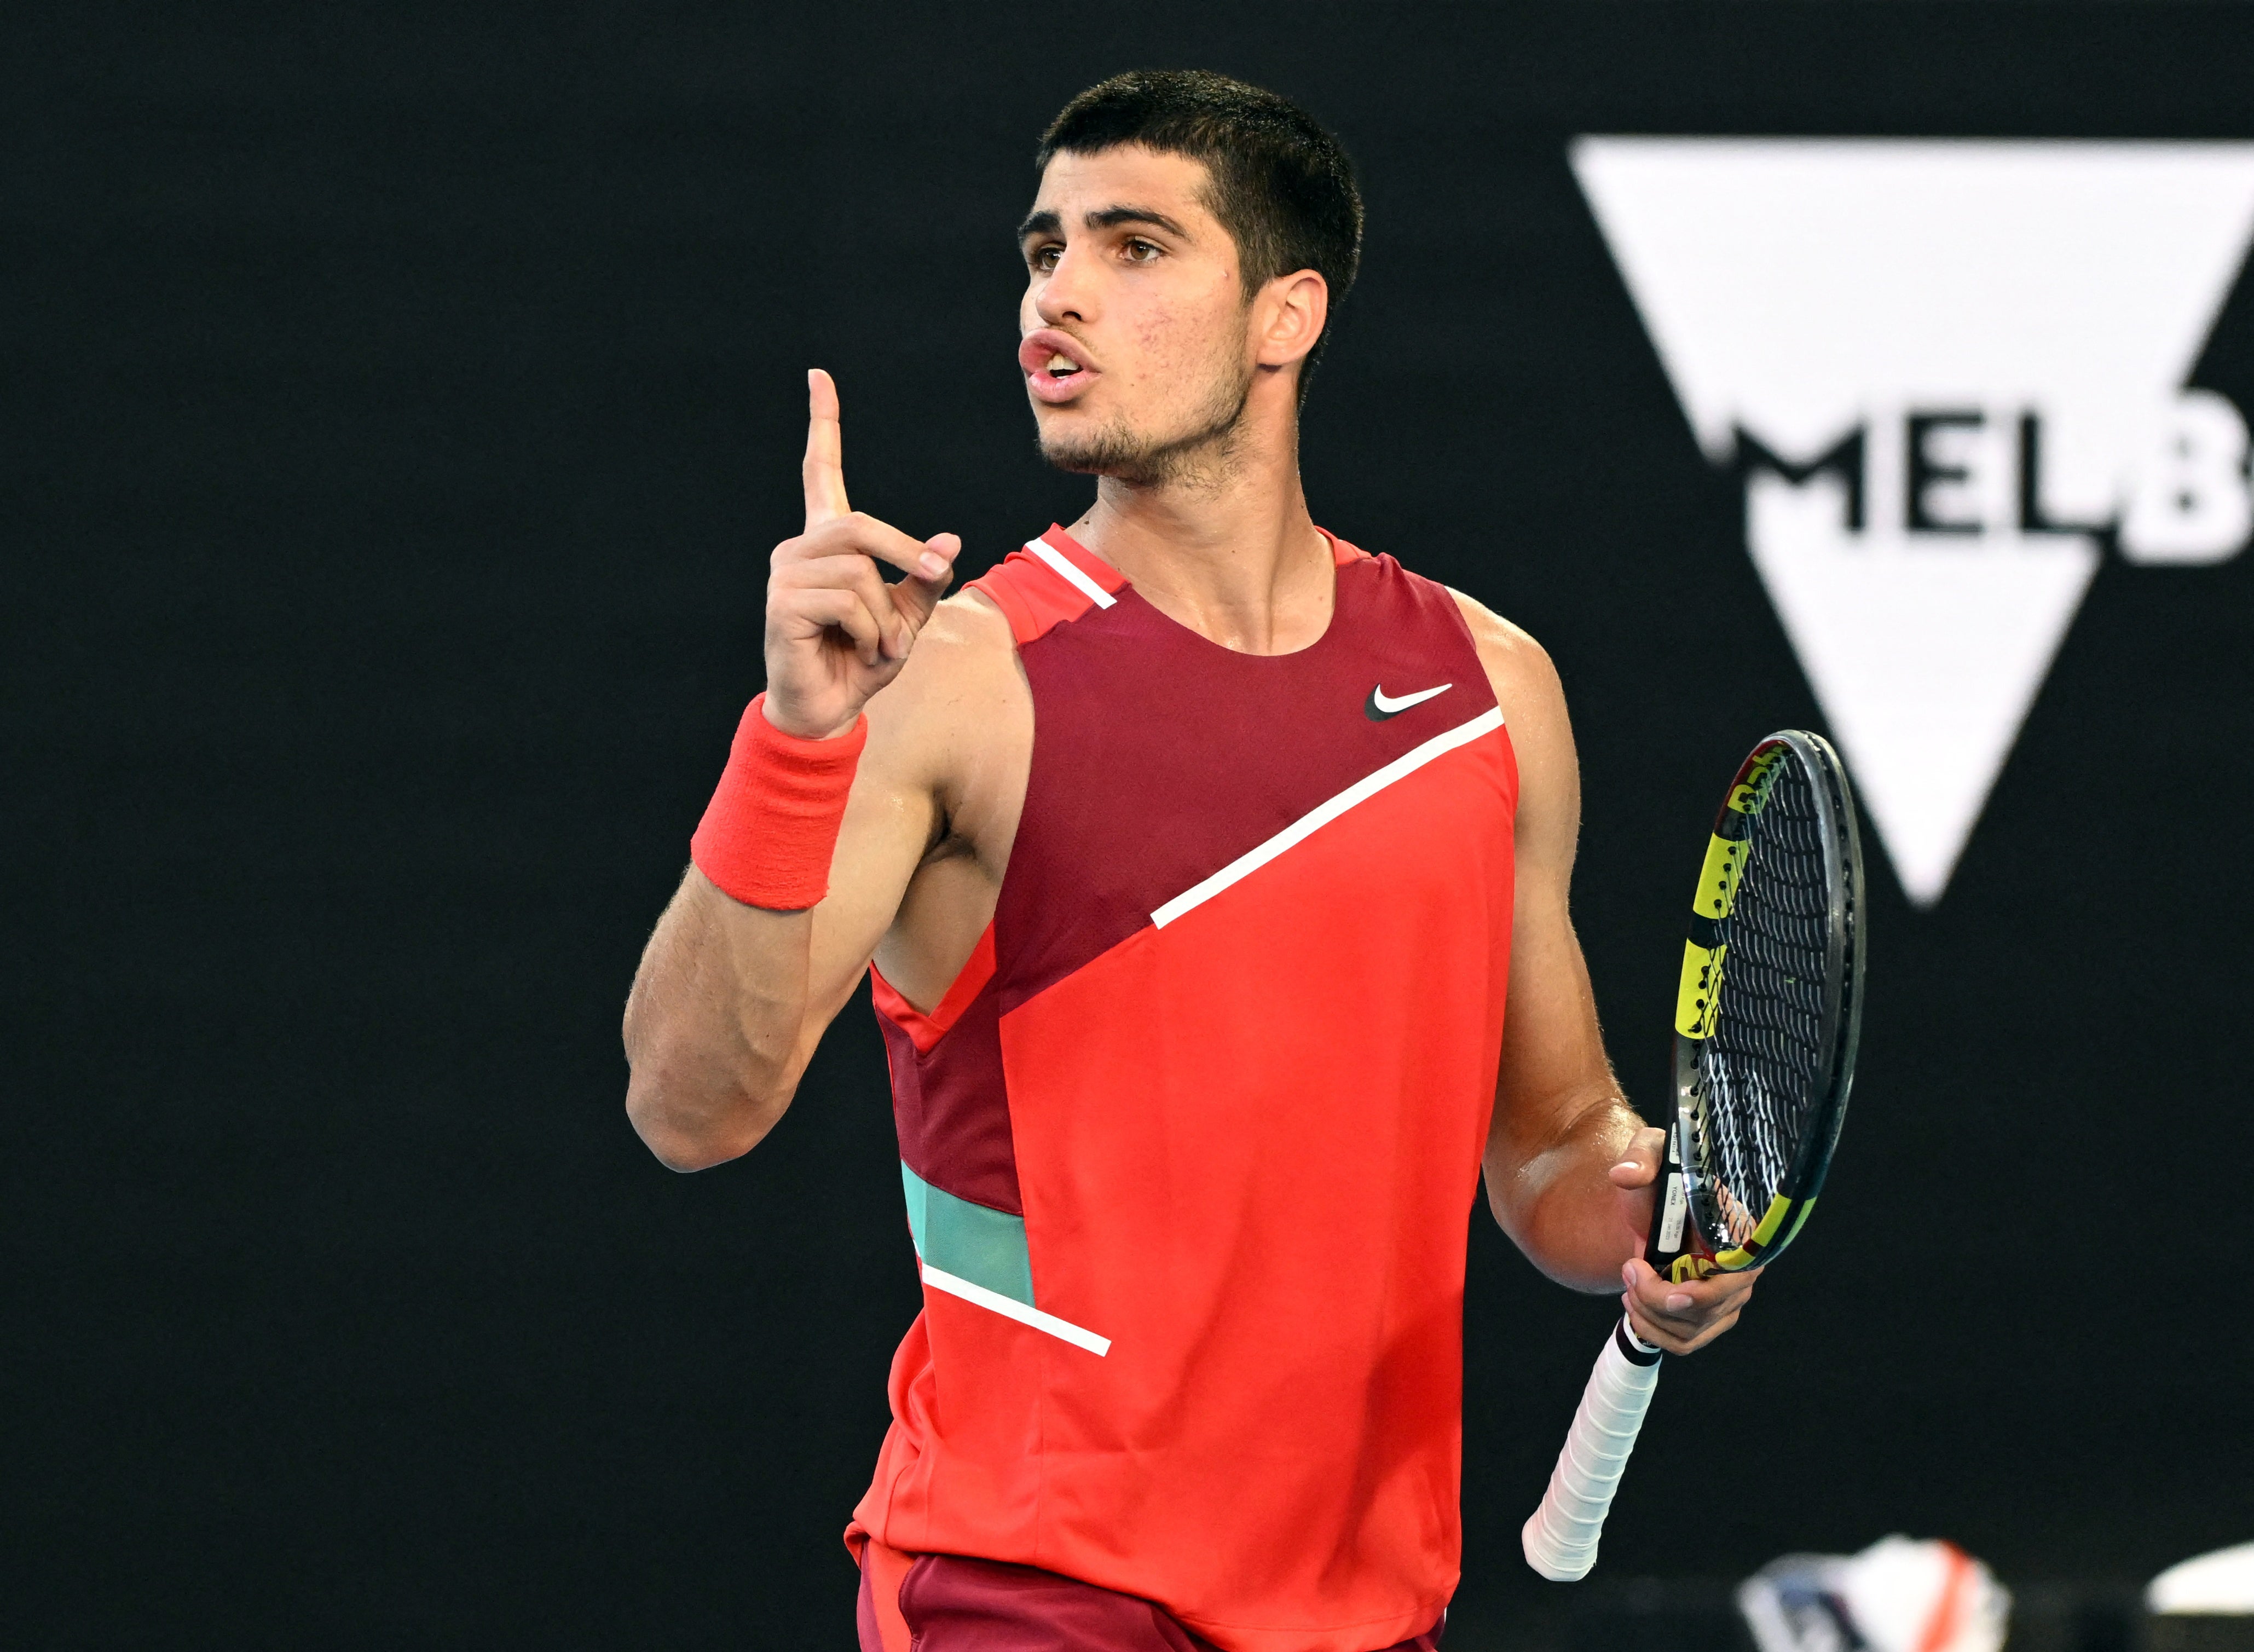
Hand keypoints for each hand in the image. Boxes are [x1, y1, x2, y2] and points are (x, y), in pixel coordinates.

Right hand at [763, 369, 960, 738]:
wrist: (829, 710)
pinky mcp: (781, 604)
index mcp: (827, 542)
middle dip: (906, 559)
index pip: (820, 471)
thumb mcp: (908, 617)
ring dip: (887, 617)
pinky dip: (870, 632)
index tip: (818, 376)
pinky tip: (858, 651)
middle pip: (861, 527)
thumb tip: (950, 540)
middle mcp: (799, 548)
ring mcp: (785, 574)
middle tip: (928, 596)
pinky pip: (848, 602)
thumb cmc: (864, 660)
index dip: (823, 424)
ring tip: (877, 645)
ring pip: (861, 573)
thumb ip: (925, 578)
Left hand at [1606, 1127, 1759, 1352]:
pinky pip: (1684, 1342)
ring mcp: (1728, 1298)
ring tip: (1628, 1280)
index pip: (1738, 1278)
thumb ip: (1641, 1158)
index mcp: (1741, 1233)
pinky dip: (1653, 1331)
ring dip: (1648, 1312)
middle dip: (1657, 1298)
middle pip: (1708, 1309)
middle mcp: (1743, 1270)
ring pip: (1691, 1330)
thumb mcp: (1649, 1155)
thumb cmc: (1657, 1179)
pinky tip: (1634, 1305)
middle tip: (1629, 1268)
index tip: (1670, 1291)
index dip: (1705, 1292)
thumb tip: (1625, 1174)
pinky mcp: (1708, 1317)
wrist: (1648, 1205)